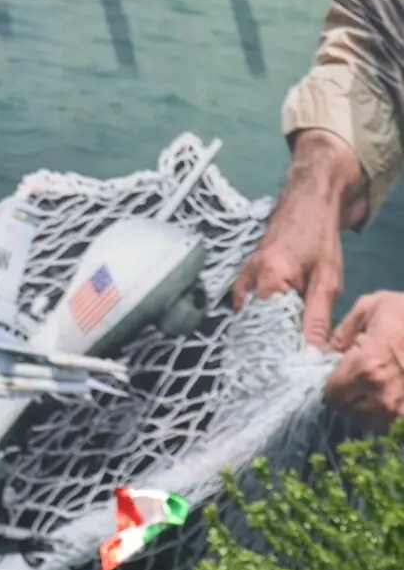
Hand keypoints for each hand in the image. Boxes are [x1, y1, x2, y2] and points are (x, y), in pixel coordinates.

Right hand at [232, 130, 364, 346]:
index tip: (290, 368)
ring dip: (265, 333)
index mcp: (268, 282)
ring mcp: (241, 280)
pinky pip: (247, 309)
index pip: (266, 332)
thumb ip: (316, 319)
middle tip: (289, 361)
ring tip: (283, 344)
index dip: (278, 352)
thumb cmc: (318, 235)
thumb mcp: (327, 281)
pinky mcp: (243, 279)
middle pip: (253, 329)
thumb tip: (310, 353)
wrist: (307, 201)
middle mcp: (247, 282)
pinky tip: (275, 326)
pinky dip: (260, 320)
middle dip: (271, 346)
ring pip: (249, 321)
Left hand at [326, 291, 403, 429]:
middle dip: (349, 397)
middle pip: (349, 411)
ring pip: (372, 422)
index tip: (338, 376)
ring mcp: (403, 411)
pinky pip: (394, 426)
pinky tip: (394, 393)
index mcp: (367, 368)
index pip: (330, 395)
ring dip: (370, 408)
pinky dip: (390, 414)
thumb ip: (340, 331)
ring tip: (379, 387)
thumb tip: (321, 351)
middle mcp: (385, 396)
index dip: (331, 385)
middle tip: (359, 381)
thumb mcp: (373, 307)